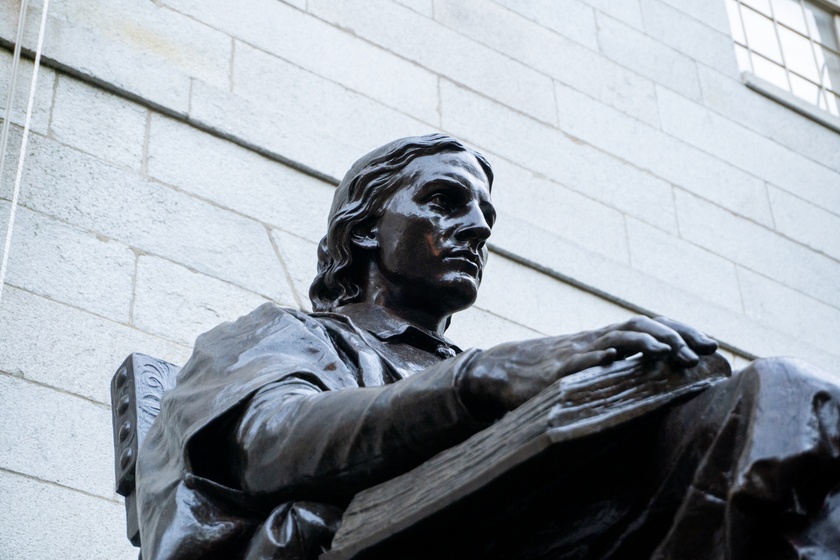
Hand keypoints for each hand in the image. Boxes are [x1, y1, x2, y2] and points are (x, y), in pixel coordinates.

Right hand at [458, 315, 716, 419]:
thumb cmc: (542, 373)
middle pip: (640, 324)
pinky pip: (578, 360)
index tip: (710, 344)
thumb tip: (650, 378)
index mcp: (602, 340)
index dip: (680, 331)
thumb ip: (610, 368)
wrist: (497, 371)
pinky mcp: (554, 370)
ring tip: (671, 352)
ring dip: (645, 342)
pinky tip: (614, 357)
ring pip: (615, 337)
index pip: (648, 326)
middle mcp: (593, 340)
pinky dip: (597, 356)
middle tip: (704, 348)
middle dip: (675, 333)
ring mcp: (574, 352)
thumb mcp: (582, 368)